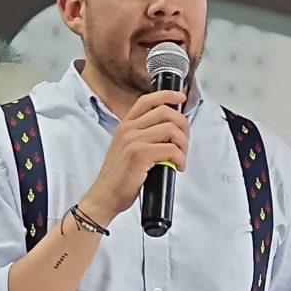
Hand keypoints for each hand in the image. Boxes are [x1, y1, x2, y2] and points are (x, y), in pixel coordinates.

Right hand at [80, 89, 188, 219]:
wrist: (105, 195)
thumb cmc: (119, 176)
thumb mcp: (126, 148)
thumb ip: (142, 135)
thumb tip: (170, 130)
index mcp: (125, 125)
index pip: (147, 100)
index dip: (167, 95)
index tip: (181, 97)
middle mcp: (128, 129)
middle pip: (165, 112)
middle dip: (183, 125)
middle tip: (184, 142)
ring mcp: (133, 141)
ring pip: (171, 130)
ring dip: (183, 144)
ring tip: (181, 157)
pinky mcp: (139, 155)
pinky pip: (171, 150)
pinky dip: (180, 158)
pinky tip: (178, 167)